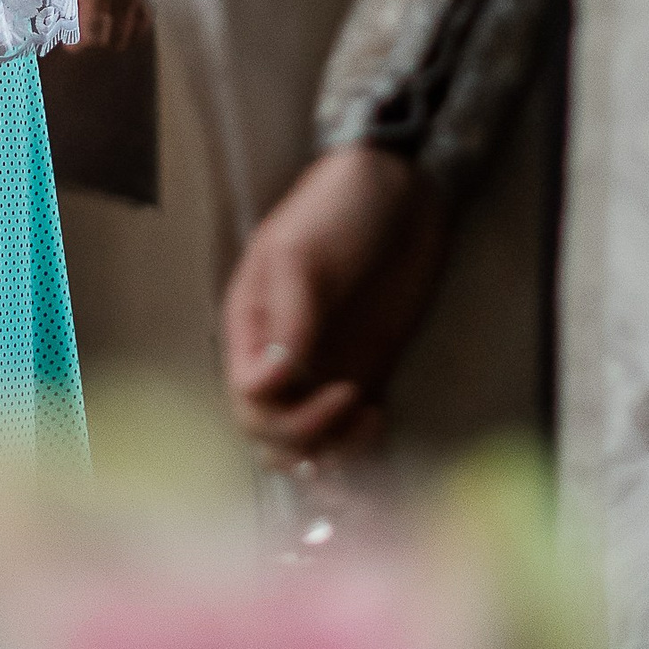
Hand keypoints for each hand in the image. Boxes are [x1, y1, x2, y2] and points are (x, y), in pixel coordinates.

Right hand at [221, 146, 450, 460]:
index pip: (247, 398)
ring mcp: (323, 371)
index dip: (279, 409)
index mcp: (252, 329)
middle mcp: (281, 359)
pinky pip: (347, 435)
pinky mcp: (364, 375)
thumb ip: (288, 319)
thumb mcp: (302, 255)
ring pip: (305, 447)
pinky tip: (380, 419)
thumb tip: (272, 381)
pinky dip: (358, 449)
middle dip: (305, 437)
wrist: (401, 190)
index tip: (326, 382)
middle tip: (353, 401)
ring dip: (330, 458)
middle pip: (269, 433)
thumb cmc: (337, 210)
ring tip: (369, 425)